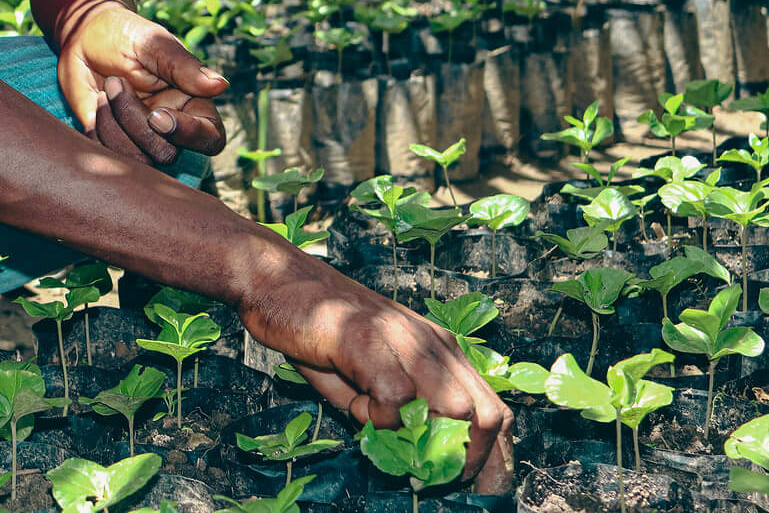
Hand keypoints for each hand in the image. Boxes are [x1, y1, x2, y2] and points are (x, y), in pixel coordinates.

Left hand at [57, 2, 226, 164]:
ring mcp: (140, 139)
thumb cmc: (124, 35)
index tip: (157, 116)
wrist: (83, 37)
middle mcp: (170, 127)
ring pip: (137, 160)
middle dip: (135, 121)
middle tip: (115, 82)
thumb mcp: (153, 43)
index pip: (210, 138)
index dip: (190, 135)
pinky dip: (98, 129)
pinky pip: (109, 156)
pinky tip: (96, 102)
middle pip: (166, 153)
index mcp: (191, 103)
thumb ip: (184, 66)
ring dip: (113, 123)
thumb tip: (221, 85)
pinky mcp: (112, 143)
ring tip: (106, 88)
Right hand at [238, 250, 513, 493]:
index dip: (494, 458)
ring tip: (385, 433)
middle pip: (485, 415)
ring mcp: (403, 338)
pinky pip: (395, 399)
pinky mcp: (368, 340)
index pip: (493, 409)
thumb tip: (416, 458)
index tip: (474, 488)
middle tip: (427, 475)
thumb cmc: (320, 331)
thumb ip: (400, 410)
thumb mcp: (371, 375)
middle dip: (466, 460)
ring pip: (453, 407)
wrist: (274, 280)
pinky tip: (355, 404)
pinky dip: (378, 418)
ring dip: (424, 439)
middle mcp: (432, 342)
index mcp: (440, 349)